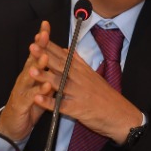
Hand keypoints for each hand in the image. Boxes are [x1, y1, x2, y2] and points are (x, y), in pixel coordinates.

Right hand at [0, 22, 56, 141]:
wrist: (13, 127)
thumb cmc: (29, 105)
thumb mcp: (40, 87)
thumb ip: (48, 73)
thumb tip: (58, 59)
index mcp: (31, 74)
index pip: (37, 53)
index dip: (41, 40)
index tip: (46, 26)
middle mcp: (25, 79)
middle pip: (31, 60)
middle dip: (38, 47)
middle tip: (43, 34)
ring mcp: (21, 91)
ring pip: (29, 76)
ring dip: (37, 66)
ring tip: (45, 56)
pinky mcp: (21, 105)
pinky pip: (31, 97)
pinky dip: (39, 91)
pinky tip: (47, 85)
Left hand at [18, 26, 141, 145]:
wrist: (120, 114)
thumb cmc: (105, 95)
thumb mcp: (93, 75)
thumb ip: (79, 62)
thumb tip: (68, 49)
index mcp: (81, 70)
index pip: (63, 55)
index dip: (50, 46)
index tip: (39, 36)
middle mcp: (79, 79)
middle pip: (60, 65)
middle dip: (44, 56)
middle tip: (32, 47)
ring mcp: (78, 93)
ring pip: (59, 83)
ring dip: (44, 77)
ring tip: (30, 70)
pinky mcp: (77, 109)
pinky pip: (61, 105)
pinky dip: (49, 102)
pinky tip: (37, 99)